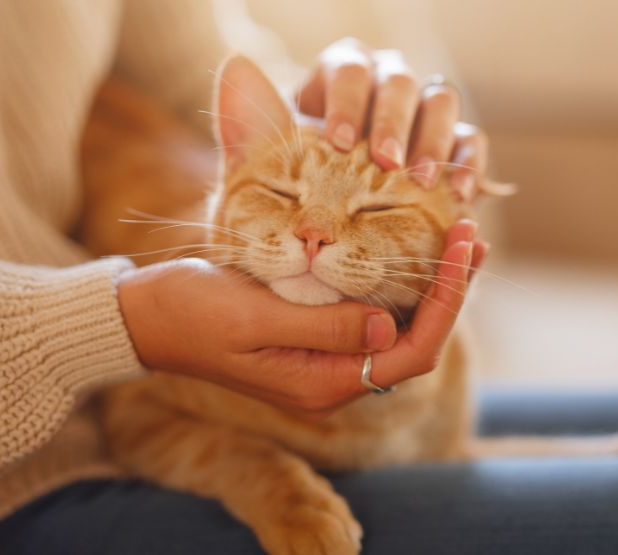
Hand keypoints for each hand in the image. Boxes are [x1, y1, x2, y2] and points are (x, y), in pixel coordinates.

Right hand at [117, 220, 488, 418]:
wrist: (144, 318)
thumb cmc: (192, 313)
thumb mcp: (256, 316)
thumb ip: (324, 324)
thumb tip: (389, 323)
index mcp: (323, 382)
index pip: (412, 351)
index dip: (447, 302)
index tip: (463, 248)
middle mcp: (332, 379)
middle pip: (414, 341)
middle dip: (449, 291)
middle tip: (473, 235)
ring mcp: (324, 361)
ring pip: (397, 329)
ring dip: (430, 287)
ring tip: (457, 240)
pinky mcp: (313, 339)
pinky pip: (371, 317)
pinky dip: (397, 284)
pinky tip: (412, 254)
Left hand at [297, 38, 488, 201]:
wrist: (343, 190)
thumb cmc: (311, 167)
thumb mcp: (295, 153)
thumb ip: (290, 153)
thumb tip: (291, 176)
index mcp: (348, 71)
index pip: (351, 73)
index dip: (346, 104)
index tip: (339, 142)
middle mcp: (390, 79)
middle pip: (399, 84)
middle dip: (391, 123)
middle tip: (385, 162)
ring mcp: (427, 105)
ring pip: (441, 103)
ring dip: (432, 141)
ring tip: (421, 182)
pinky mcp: (457, 137)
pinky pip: (471, 139)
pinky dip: (468, 165)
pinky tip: (459, 194)